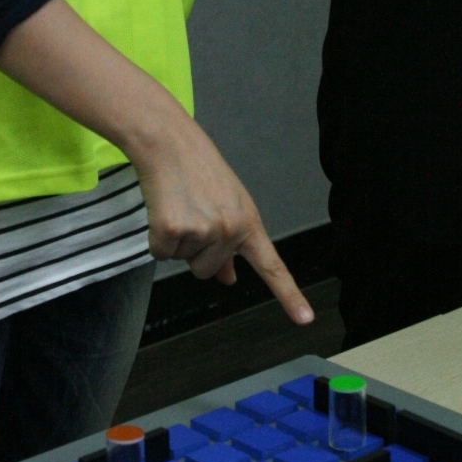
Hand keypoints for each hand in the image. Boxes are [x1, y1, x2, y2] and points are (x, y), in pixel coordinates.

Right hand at [127, 107, 313, 324]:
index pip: (272, 266)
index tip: (305, 319)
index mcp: (248, 223)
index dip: (289, 295)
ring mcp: (204, 230)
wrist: (169, 143)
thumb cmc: (198, 170)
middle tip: (192, 212)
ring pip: (182, 262)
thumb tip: (228, 278)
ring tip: (179, 205)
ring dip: (176, 239)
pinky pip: (160, 253)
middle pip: (207, 271)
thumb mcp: (226, 203)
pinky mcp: (174, 228)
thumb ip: (230, 244)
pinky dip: (156, 236)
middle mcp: (231, 230)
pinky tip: (163, 209)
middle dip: (195, 250)